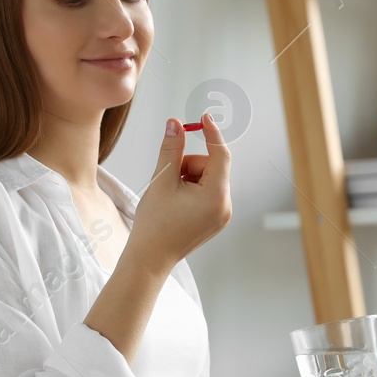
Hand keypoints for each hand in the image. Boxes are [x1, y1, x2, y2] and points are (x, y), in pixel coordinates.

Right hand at [126, 113, 231, 271]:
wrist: (150, 258)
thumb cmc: (154, 223)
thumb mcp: (162, 180)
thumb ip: (171, 149)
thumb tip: (175, 124)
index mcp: (216, 196)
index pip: (220, 155)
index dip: (212, 134)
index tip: (204, 117)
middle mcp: (225, 206)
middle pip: (211, 166)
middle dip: (189, 164)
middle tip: (168, 176)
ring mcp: (222, 214)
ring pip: (208, 178)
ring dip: (188, 177)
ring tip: (169, 195)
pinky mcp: (215, 219)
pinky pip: (207, 192)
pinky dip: (192, 188)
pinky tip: (175, 203)